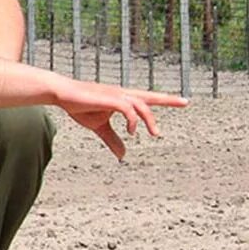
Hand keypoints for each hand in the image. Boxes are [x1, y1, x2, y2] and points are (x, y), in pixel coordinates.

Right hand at [54, 83, 184, 160]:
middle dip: (168, 99)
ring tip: (155, 134)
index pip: (148, 99)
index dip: (165, 100)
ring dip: (150, 120)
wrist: (62, 94)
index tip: (182, 101)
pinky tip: (131, 131)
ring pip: (142, 104)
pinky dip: (133, 120)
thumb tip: (124, 155)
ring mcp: (116, 95)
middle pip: (150, 96)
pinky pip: (128, 108)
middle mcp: (123, 94)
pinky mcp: (109, 98)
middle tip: (186, 102)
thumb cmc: (80, 106)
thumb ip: (112, 139)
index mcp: (123, 99)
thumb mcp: (98, 126)